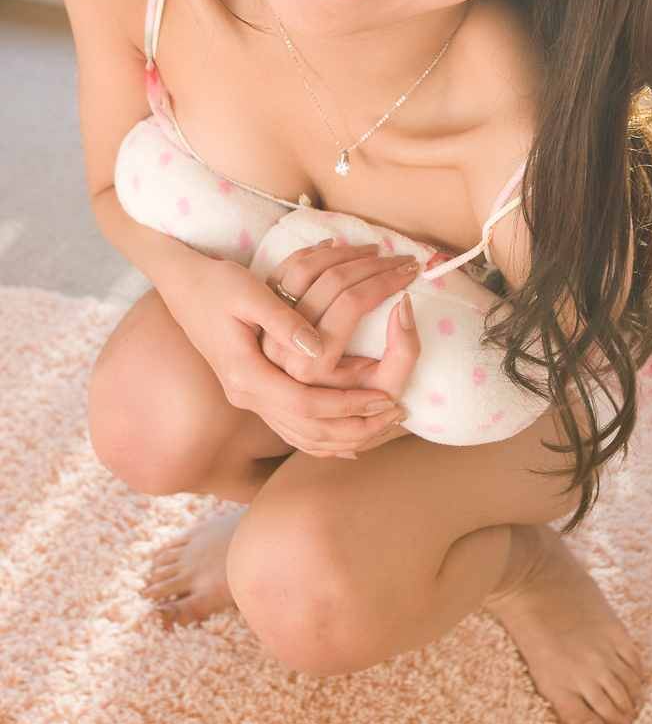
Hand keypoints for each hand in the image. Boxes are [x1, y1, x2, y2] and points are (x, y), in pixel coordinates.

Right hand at [158, 242, 420, 460]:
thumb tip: (319, 346)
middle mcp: (246, 394)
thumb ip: (284, 321)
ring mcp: (247, 397)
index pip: (306, 404)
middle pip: (308, 430)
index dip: (349, 403)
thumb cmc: (217, 283)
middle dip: (356, 424)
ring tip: (382, 426)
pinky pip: (292, 428)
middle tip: (396, 411)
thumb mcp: (249, 294)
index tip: (387, 395)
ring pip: (301, 436)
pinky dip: (323, 437)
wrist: (182, 285)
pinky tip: (350, 440)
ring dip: (344, 435)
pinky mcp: (252, 391)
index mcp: (245, 375)